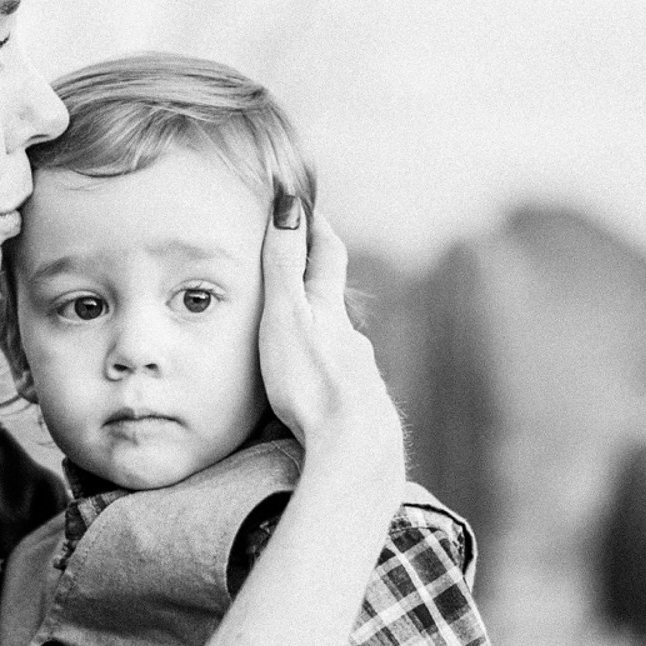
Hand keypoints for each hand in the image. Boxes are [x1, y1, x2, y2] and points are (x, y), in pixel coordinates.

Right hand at [257, 194, 402, 485]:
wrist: (353, 444)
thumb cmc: (310, 380)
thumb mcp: (286, 314)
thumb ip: (284, 263)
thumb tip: (291, 201)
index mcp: (328, 309)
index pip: (326, 255)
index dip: (315, 227)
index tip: (303, 205)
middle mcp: (351, 337)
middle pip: (336, 301)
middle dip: (320, 283)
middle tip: (300, 269)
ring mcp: (360, 373)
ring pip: (342, 344)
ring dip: (324, 336)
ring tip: (301, 340)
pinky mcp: (361, 408)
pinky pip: (342, 382)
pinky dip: (330, 376)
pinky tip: (321, 393)